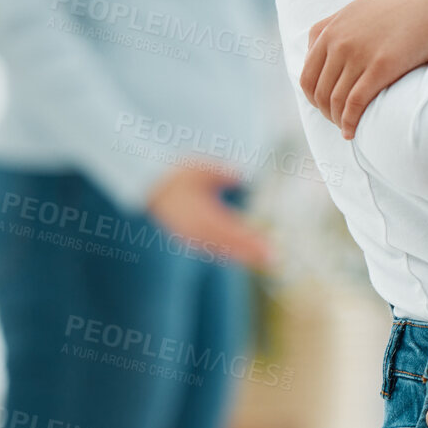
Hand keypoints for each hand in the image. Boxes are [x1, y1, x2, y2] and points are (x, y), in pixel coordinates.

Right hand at [146, 164, 271, 267]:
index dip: (246, 239)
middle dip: (249, 252)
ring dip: (243, 255)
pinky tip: (249, 256)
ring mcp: (192, 237)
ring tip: (266, 259)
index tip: (265, 244)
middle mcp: (194, 230)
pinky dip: (232, 252)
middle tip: (274, 258)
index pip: (226, 229)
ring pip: (221, 249)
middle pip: (226, 244)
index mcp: (196, 213)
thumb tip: (239, 176)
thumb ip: (219, 173)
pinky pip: (215, 248)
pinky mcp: (192, 239)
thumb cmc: (180, 176)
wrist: (153, 188)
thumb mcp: (199, 168)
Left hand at [301, 0, 427, 138]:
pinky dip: (349, 122)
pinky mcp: (379, 67)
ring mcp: (358, 54)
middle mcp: (338, 42)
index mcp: (329, 30)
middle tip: (337, 121)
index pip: (307, 75)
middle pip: (319, 91)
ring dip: (337, 120)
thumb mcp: (356, 11)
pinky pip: (354, 103)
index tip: (325, 107)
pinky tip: (352, 132)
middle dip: (325, 112)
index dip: (313, 98)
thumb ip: (334, 30)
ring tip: (346, 128)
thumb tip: (320, 52)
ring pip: (335, 100)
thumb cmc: (399, 10)